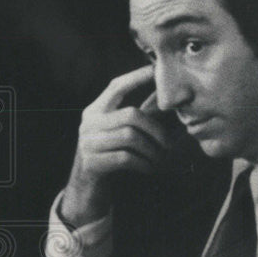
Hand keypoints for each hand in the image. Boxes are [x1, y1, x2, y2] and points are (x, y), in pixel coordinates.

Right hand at [61, 66, 170, 225]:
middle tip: (170, 145)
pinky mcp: (92, 162)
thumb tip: (166, 97)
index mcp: (96, 110)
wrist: (87, 187)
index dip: (137, 77)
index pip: (116, 86)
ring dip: (153, 150)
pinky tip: (150, 169)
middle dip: (156, 130)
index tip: (155, 69)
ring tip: (161, 160)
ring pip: (130, 137)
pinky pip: (126, 158)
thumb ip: (141, 115)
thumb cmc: (111, 155)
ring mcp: (88, 142)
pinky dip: (144, 164)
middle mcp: (88, 122)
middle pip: (131, 115)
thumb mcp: (122, 132)